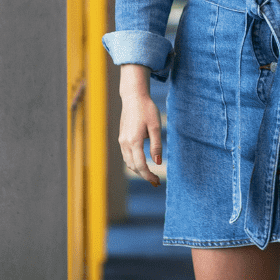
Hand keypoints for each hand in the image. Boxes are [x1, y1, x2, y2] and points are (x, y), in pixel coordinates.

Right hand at [118, 64, 161, 186]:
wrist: (133, 98)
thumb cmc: (147, 110)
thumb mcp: (155, 126)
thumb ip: (156, 145)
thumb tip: (158, 163)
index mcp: (134, 141)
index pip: (140, 165)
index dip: (148, 175)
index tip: (157, 182)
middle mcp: (125, 143)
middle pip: (133, 166)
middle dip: (144, 175)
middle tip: (156, 181)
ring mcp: (121, 141)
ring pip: (128, 162)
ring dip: (138, 170)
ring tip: (151, 174)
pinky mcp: (122, 138)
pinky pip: (126, 156)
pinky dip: (134, 163)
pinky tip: (142, 163)